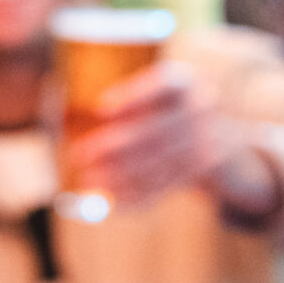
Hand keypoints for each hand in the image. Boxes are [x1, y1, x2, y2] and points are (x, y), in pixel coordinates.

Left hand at [68, 61, 283, 223]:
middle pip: (158, 129)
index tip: (101, 109)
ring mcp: (211, 138)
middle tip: (80, 155)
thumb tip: (56, 96)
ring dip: (123, 175)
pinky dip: (139, 195)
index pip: (165, 83)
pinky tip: (113, 202)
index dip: (134, 96)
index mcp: (185, 80)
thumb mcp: (153, 99)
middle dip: (116, 146)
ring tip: (89, 182)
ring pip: (162, 161)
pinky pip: (169, 184)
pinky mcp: (208, 170)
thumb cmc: (166, 115)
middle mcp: (203, 105)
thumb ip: (120, 100)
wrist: (227, 144)